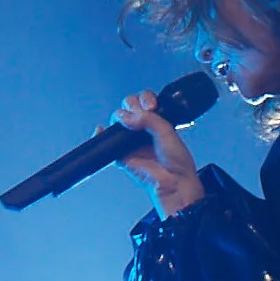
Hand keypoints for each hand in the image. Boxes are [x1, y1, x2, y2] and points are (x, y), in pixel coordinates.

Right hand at [112, 88, 205, 215]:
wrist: (174, 181)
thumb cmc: (177, 161)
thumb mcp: (166, 131)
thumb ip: (147, 119)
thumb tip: (127, 116)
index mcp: (158, 122)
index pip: (144, 101)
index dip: (144, 99)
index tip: (150, 105)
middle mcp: (144, 130)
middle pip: (129, 107)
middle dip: (131, 104)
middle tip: (140, 112)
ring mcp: (132, 142)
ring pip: (118, 121)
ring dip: (119, 116)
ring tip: (126, 121)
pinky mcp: (122, 155)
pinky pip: (108, 143)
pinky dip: (102, 135)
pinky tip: (102, 129)